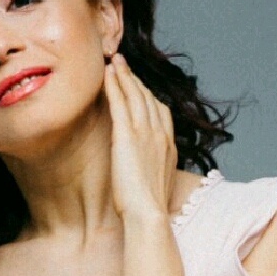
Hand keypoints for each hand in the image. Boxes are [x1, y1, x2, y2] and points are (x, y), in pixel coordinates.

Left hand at [104, 54, 177, 220]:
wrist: (148, 214)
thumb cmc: (150, 207)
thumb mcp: (156, 183)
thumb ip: (153, 168)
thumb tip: (146, 168)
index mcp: (169, 144)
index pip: (160, 110)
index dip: (148, 95)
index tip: (138, 85)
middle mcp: (160, 134)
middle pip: (148, 98)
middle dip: (135, 79)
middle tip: (123, 63)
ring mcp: (145, 133)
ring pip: (134, 95)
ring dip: (124, 75)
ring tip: (114, 61)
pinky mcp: (127, 136)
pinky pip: (120, 103)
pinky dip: (114, 86)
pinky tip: (107, 75)